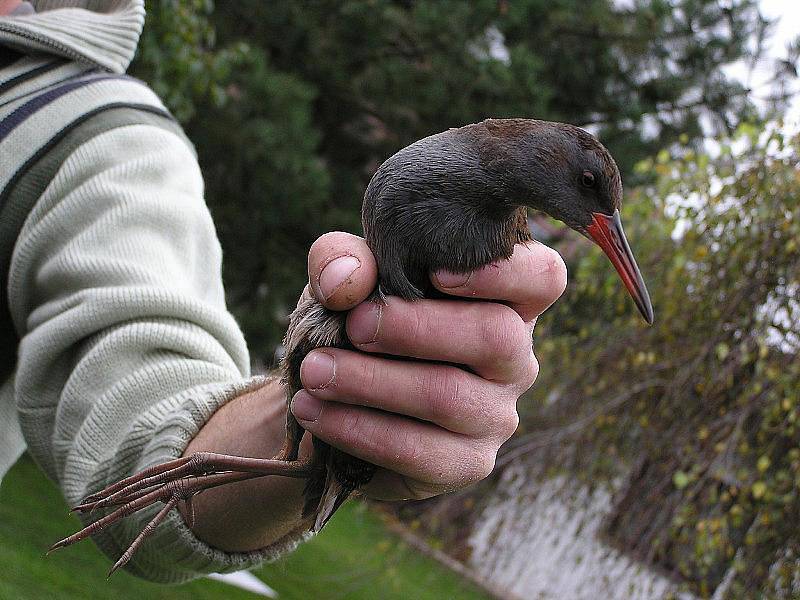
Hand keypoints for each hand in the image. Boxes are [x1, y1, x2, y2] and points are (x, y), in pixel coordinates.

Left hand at [292, 231, 566, 499]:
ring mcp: (497, 415)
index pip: (542, 278)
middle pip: (495, 337)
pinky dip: (359, 429)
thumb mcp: (346, 279)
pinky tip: (315, 411)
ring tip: (314, 371)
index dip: (503, 273)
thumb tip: (346, 281)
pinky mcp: (466, 463)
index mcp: (504, 299)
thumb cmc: (357, 323)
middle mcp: (514, 358)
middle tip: (353, 326)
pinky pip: (420, 451)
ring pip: (450, 396)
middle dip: (415, 328)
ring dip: (372, 382)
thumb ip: (341, 260)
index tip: (436, 272)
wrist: (332, 395)